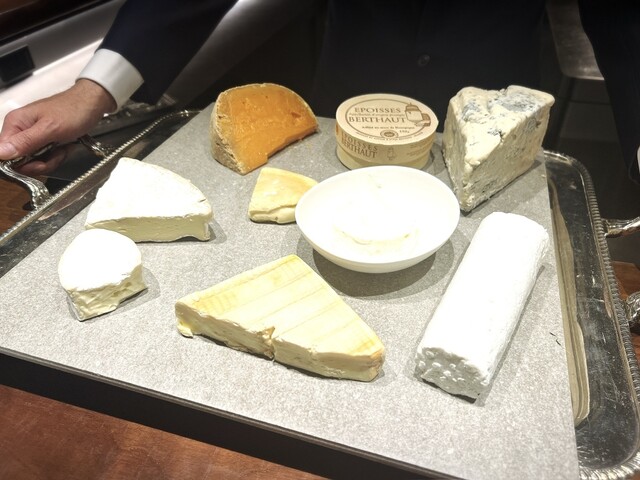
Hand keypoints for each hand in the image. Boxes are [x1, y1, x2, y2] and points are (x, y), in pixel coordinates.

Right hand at [0, 79, 115, 175]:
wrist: (92, 104)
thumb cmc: (74, 110)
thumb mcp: (50, 128)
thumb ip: (26, 142)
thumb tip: (1, 153)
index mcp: (15, 123)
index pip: (4, 153)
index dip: (21, 164)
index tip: (39, 163)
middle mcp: (21, 130)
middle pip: (20, 161)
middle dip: (41, 162)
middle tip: (55, 154)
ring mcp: (33, 137)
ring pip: (35, 162)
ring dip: (52, 159)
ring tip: (62, 148)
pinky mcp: (44, 141)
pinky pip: (46, 158)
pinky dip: (57, 156)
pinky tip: (64, 148)